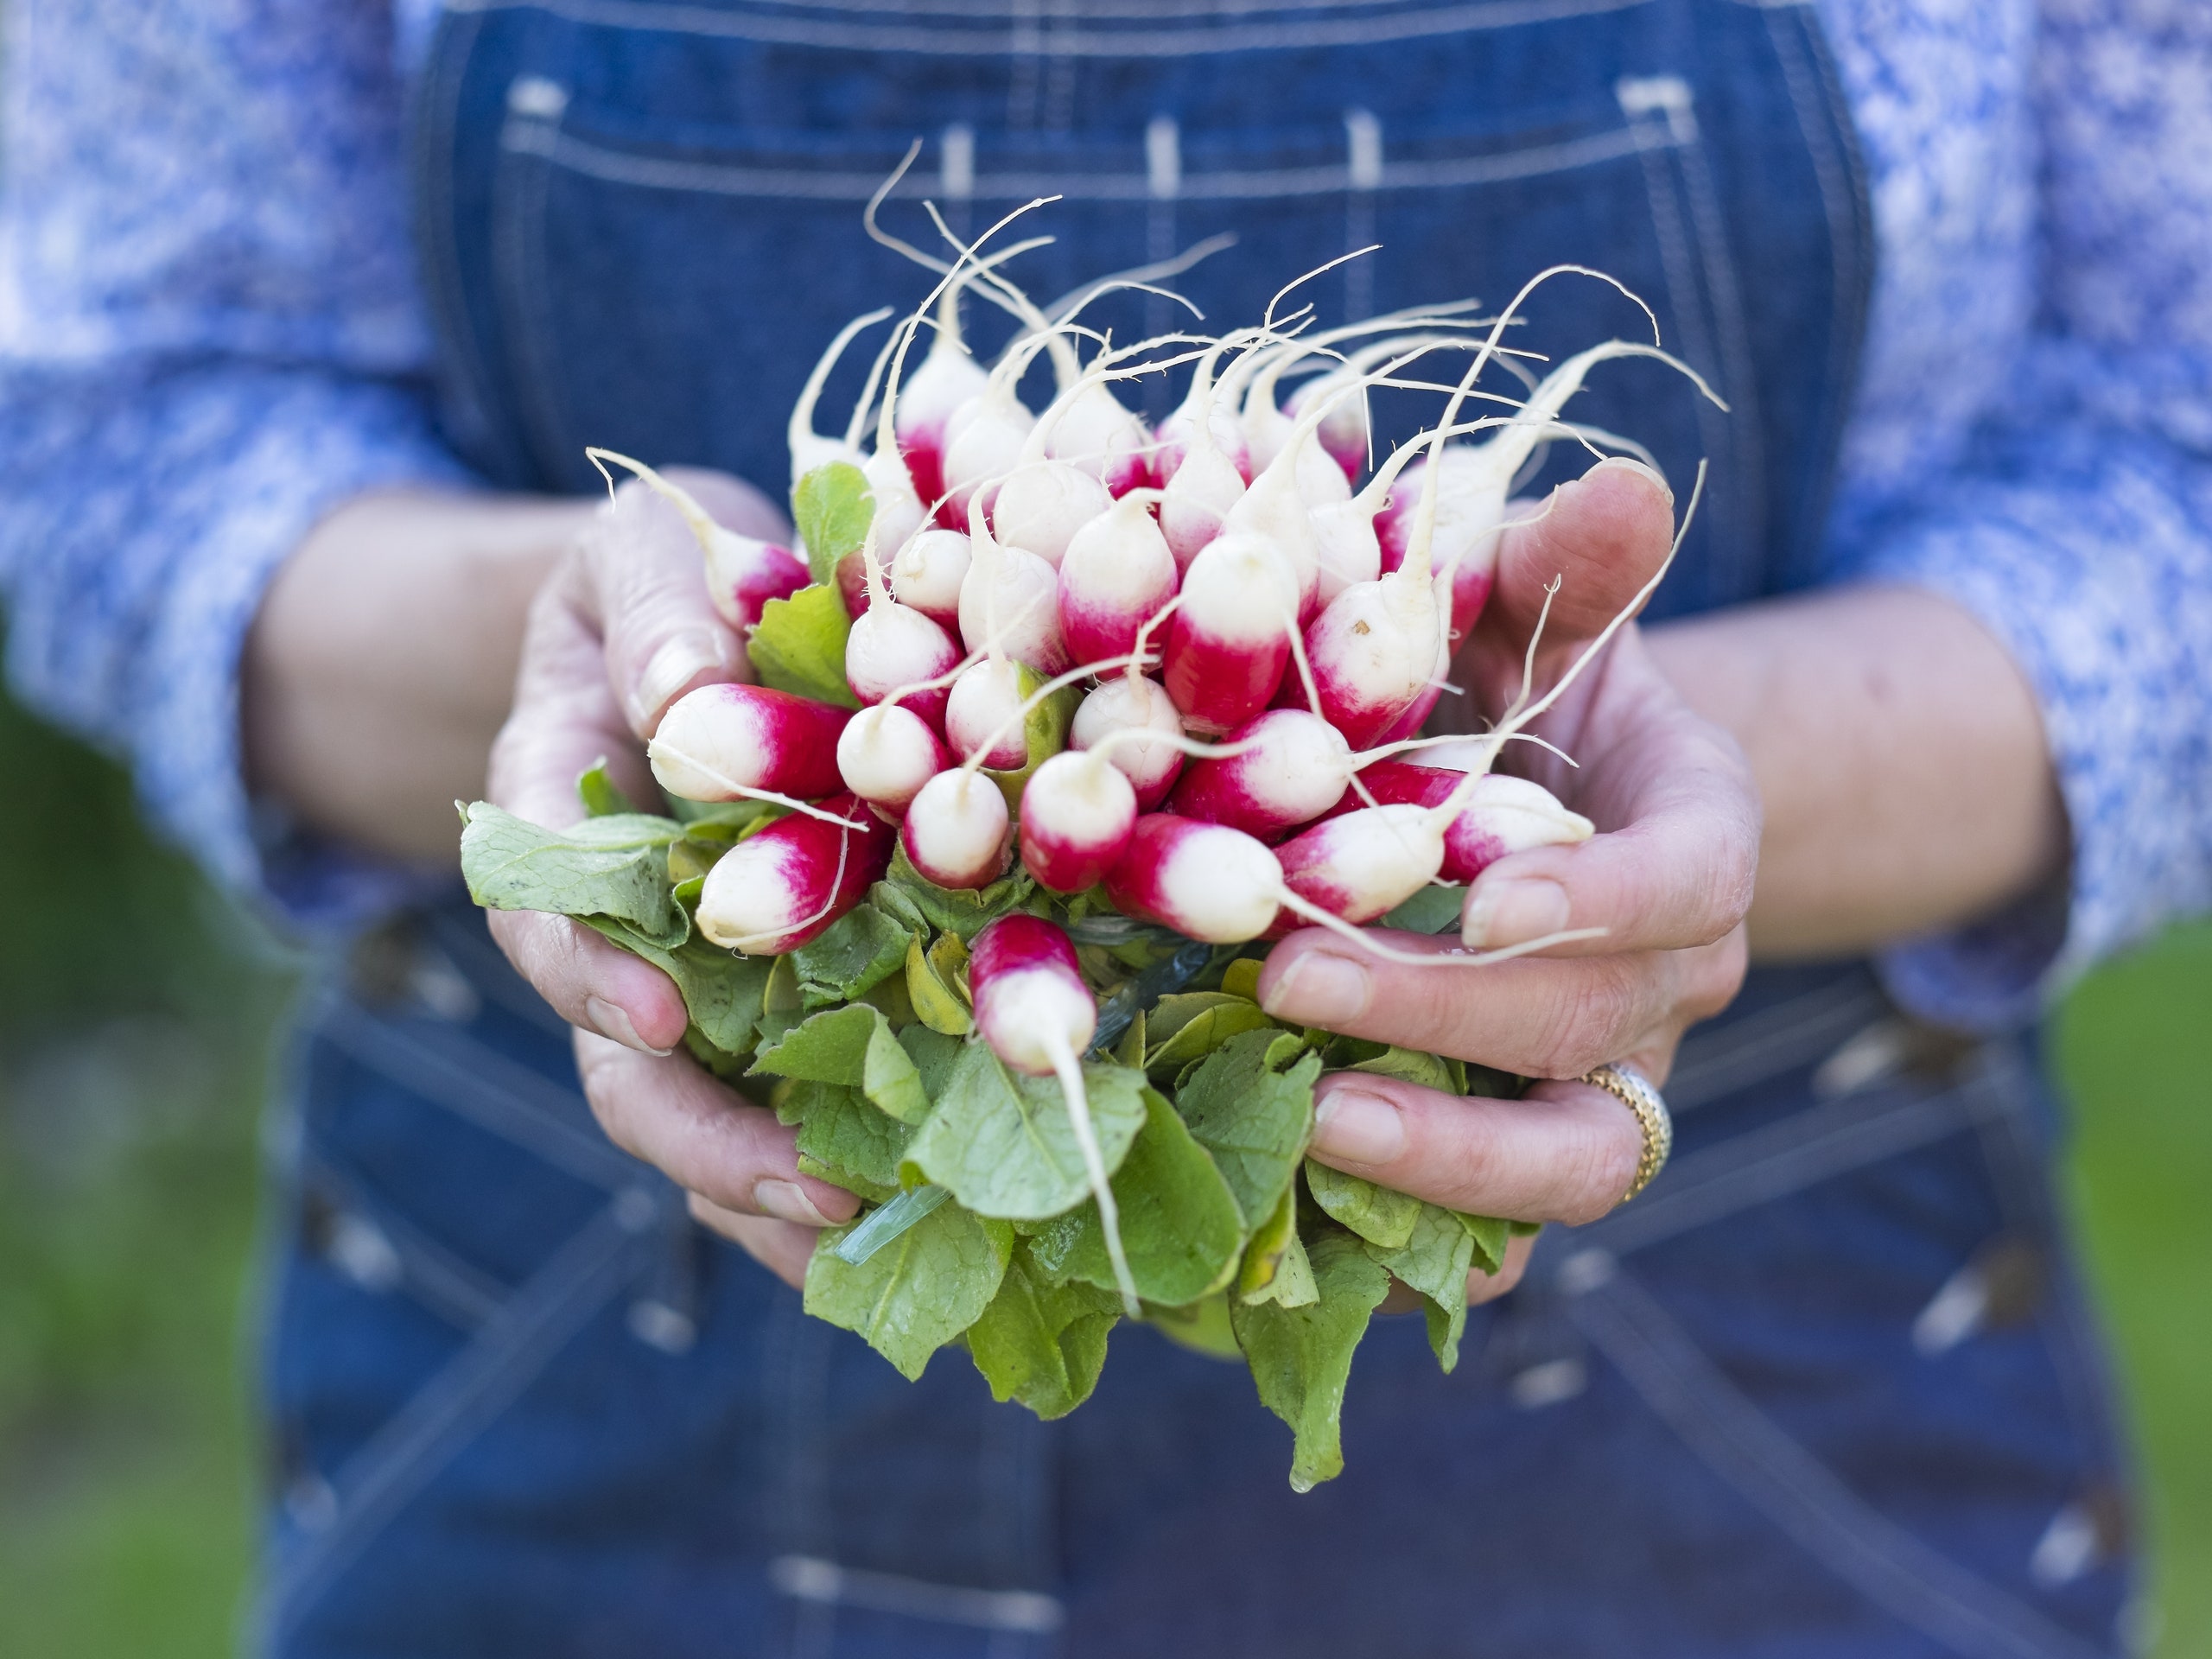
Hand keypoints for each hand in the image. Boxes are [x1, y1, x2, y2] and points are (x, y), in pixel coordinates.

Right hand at [483, 468, 859, 1287]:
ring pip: (713, 1112)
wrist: (714, 611)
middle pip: (625, 1064)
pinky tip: (926, 1221)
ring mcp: (701, 977)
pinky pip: (802, 1099)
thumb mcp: (643, 546)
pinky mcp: (795, 997)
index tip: (652, 1018)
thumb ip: (654, 610)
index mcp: (556, 817)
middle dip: (702, 1138)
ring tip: (873, 1241)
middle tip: (801, 1189)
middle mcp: (621, 926)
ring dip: (779, 1191)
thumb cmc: (672, 573)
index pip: (543, 915)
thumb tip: (680, 695)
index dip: (587, 974)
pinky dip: (848, 1164)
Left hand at [1257, 459, 1759, 1304]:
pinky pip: (1506, 1234)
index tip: (1488, 897)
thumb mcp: (1534, 603)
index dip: (1605, 895)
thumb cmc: (1516, 680)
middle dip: (1449, 1012)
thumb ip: (1567, 561)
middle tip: (1290, 980)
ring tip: (1314, 1125)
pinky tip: (1308, 1235)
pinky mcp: (1527, 1142)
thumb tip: (1618, 489)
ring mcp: (1605, 1073)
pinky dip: (1424, 1249)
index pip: (1693, 878)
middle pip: (1595, 1022)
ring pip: (1577, 1161)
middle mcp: (1668, 977)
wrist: (1526, 793)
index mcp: (1694, 835)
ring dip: (1453, 1160)